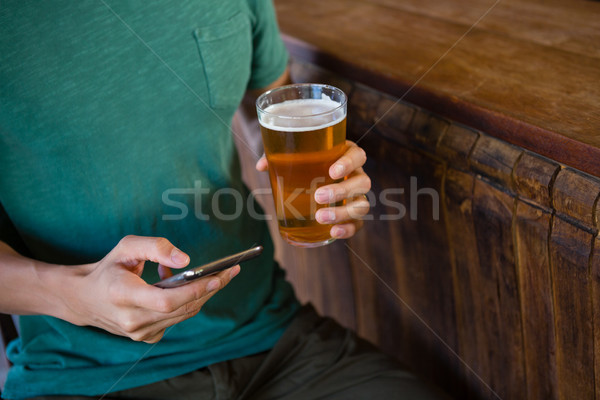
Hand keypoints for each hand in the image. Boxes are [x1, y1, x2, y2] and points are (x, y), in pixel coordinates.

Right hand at [61, 235, 238, 342]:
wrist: (84, 299)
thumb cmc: (109, 268)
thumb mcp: (127, 247)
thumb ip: (156, 248)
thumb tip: (186, 260)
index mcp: (123, 295)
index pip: (167, 300)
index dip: (195, 290)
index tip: (219, 276)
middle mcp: (131, 320)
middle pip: (182, 308)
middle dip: (210, 289)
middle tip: (231, 271)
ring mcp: (139, 333)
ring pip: (183, 315)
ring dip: (202, 295)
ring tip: (216, 274)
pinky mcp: (146, 337)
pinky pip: (177, 319)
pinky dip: (187, 303)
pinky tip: (185, 287)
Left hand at [256, 140, 370, 238]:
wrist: (309, 181)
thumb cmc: (305, 164)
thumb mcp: (293, 156)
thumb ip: (279, 157)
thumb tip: (262, 165)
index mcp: (345, 156)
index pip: (357, 156)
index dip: (349, 163)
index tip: (332, 171)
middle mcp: (356, 176)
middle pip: (361, 182)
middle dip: (341, 191)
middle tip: (318, 196)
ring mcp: (356, 197)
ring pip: (361, 205)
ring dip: (343, 213)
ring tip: (320, 218)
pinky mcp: (352, 215)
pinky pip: (358, 224)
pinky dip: (348, 229)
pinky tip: (334, 232)